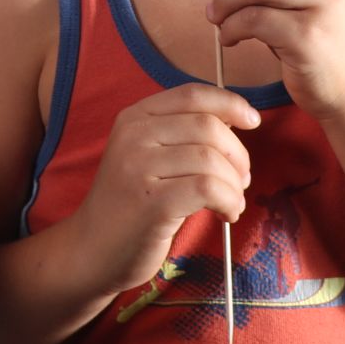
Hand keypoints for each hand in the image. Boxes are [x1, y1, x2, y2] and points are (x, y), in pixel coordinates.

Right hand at [67, 83, 257, 300]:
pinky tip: (226, 214)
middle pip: (208, 127)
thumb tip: (234, 117)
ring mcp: (139, 168)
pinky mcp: (152, 202)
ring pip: (212, 161)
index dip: (230, 103)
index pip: (192, 94)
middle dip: (238, 154)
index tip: (253, 120)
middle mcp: (133, 135)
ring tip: (231, 203)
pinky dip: (230, 202)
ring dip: (235, 185)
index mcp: (133, 117)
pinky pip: (210, 189)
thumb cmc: (130, 203)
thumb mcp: (145, 155)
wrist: (92, 249)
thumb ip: (180, 133)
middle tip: (241, 179)